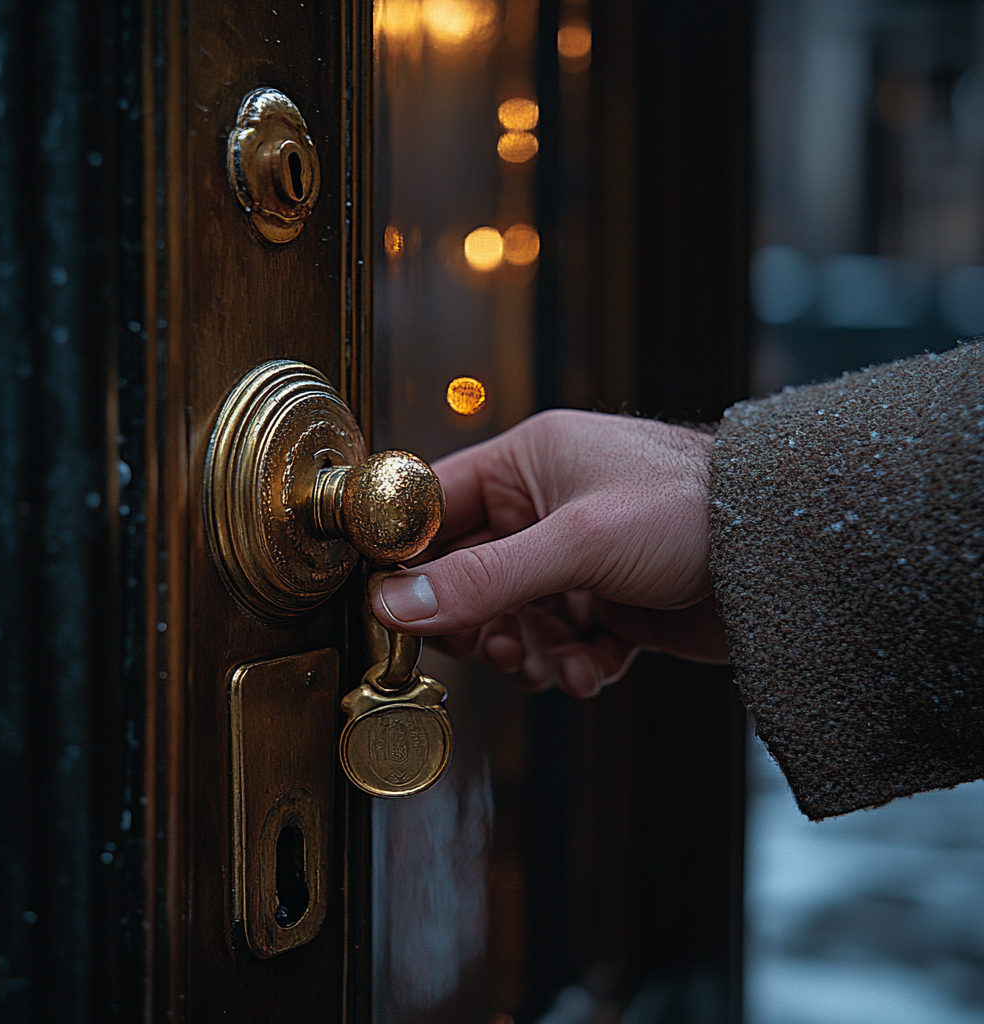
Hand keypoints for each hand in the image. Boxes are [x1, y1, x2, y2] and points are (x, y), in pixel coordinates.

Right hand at [371, 409, 728, 697]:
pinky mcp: (613, 604)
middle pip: (470, 574)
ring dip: (524, 653)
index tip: (391, 606)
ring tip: (545, 666)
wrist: (791, 553)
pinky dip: (569, 665)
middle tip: (489, 649)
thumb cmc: (690, 508)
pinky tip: (588, 670)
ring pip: (516, 619)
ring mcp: (580, 560)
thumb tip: (396, 604)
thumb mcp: (577, 542)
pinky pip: (563, 643)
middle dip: (477, 623)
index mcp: (528, 464)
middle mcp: (547, 508)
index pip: (436, 505)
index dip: (408, 555)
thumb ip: (484, 578)